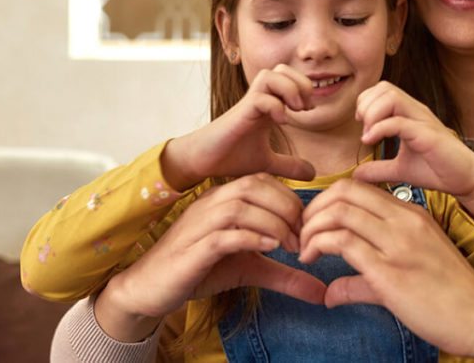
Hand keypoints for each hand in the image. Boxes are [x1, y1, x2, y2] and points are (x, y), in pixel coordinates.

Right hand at [97, 173, 325, 339]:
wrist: (152, 287)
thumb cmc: (201, 270)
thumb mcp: (249, 268)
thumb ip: (284, 274)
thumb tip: (322, 293)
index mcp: (222, 198)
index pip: (262, 180)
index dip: (290, 198)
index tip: (307, 226)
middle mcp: (210, 203)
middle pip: (254, 186)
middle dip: (286, 207)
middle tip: (304, 236)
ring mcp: (199, 224)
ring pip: (240, 206)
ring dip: (272, 223)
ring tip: (291, 245)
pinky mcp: (191, 249)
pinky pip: (223, 234)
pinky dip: (250, 238)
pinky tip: (270, 249)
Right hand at [163, 64, 315, 189]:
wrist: (202, 161)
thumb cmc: (230, 157)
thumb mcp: (267, 162)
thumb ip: (289, 165)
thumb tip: (313, 173)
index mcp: (268, 105)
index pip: (290, 76)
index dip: (304, 87)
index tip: (307, 111)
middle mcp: (259, 99)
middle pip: (282, 68)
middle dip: (301, 83)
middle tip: (304, 109)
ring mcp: (249, 104)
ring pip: (271, 74)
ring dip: (290, 89)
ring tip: (295, 111)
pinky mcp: (240, 113)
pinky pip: (260, 97)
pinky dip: (275, 106)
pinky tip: (281, 122)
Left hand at [299, 179, 473, 360]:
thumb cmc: (450, 299)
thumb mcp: (406, 276)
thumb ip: (363, 280)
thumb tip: (330, 294)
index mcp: (410, 214)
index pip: (357, 188)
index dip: (326, 201)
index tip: (314, 225)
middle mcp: (404, 220)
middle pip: (344, 191)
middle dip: (313, 208)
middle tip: (302, 233)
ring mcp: (398, 243)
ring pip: (339, 211)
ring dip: (311, 227)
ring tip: (303, 248)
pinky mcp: (391, 270)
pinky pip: (342, 241)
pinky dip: (317, 244)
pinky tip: (311, 260)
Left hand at [354, 81, 473, 223]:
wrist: (466, 179)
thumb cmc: (438, 170)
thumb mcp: (400, 169)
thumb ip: (379, 169)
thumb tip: (356, 174)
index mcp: (409, 114)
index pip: (381, 90)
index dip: (366, 103)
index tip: (363, 127)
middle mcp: (416, 111)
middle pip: (385, 87)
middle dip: (366, 105)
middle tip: (364, 130)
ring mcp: (423, 121)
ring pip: (391, 97)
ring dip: (372, 113)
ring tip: (368, 136)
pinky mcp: (428, 135)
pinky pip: (400, 122)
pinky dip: (380, 128)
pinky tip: (371, 141)